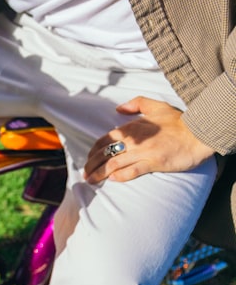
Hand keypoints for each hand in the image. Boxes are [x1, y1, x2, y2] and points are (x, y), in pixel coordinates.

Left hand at [85, 97, 215, 182]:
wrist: (199, 133)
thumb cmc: (178, 121)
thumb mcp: (157, 106)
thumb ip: (136, 104)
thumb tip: (118, 108)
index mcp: (132, 127)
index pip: (105, 140)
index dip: (93, 151)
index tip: (88, 159)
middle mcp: (135, 140)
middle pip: (104, 153)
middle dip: (91, 165)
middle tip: (85, 174)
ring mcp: (144, 152)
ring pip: (113, 164)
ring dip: (99, 174)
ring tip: (91, 180)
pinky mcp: (154, 163)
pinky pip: (131, 171)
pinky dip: (120, 176)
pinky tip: (113, 180)